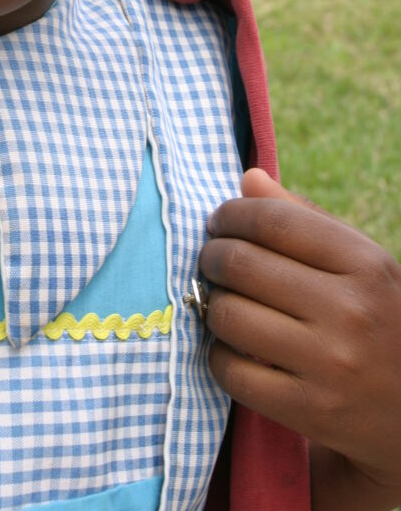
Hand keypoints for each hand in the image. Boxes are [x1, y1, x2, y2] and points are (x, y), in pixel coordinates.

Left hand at [199, 170, 400, 510]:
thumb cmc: (380, 321)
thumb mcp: (362, 264)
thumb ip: (305, 219)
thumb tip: (248, 179)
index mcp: (364, 264)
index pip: (272, 221)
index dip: (231, 215)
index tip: (219, 222)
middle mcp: (350, 311)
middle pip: (240, 264)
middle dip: (211, 256)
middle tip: (211, 260)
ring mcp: (330, 365)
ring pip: (228, 314)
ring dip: (211, 304)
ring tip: (222, 302)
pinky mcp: (308, 411)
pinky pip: (230, 370)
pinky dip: (217, 354)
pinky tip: (231, 347)